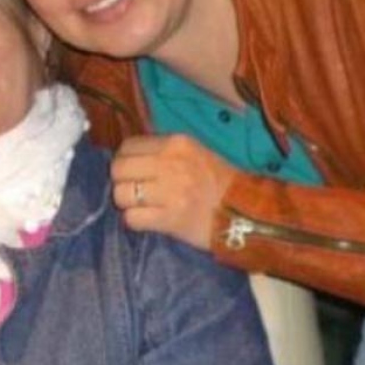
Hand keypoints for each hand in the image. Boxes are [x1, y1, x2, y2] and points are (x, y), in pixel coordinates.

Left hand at [110, 134, 238, 250]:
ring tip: (141, 206)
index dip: (125, 160)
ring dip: (126, 203)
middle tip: (134, 191)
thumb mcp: (193, 152)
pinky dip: (135, 221)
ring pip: (121, 194)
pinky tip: (148, 220)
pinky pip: (132, 219)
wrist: (246, 213)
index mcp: (176, 143)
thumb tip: (125, 155)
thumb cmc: (218, 182)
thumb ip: (162, 150)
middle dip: (121, 182)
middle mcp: (171, 164)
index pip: (128, 146)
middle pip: (118, 169)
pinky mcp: (170, 219)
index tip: (133, 171)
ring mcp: (170, 192)